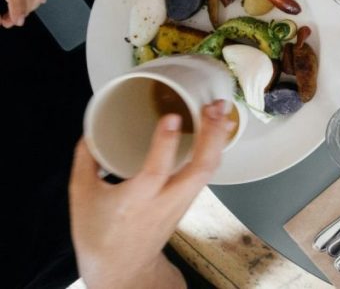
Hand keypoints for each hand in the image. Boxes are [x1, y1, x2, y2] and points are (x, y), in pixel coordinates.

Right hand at [70, 101, 235, 288]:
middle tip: (215, 107)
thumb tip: (91, 129)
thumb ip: (86, 160)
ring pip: (209, 171)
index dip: (165, 143)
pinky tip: (218, 130)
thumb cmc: (99, 233)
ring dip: (218, 140)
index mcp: (135, 202)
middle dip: (212, 136)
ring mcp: (181, 202)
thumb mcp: (81, 196)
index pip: (155, 171)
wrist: (121, 268)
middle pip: (199, 170)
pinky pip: (207, 173)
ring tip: (222, 111)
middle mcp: (165, 202)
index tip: (172, 117)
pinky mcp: (188, 200)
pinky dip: (215, 150)